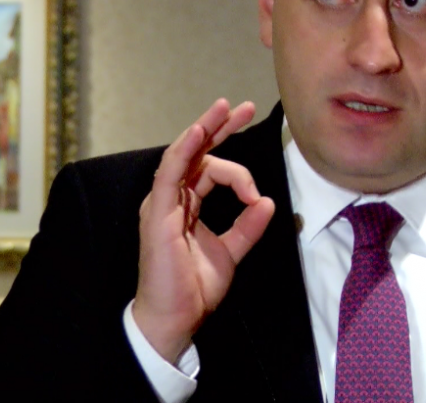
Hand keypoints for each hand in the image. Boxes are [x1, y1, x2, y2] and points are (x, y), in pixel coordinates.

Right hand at [132, 99, 275, 362]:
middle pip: (196, 152)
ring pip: (183, 155)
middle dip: (220, 127)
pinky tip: (198, 133)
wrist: (175, 318)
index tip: (256, 192)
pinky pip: (170, 173)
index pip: (208, 168)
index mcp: (186, 204)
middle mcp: (172, 198)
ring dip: (204, 129)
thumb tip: (268, 202)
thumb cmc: (193, 288)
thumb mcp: (231, 252)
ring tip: (224, 108)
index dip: (236, 167)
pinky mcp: (158, 212)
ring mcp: (162, 203)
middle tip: (244, 107)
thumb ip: (247, 227)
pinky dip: (184, 150)